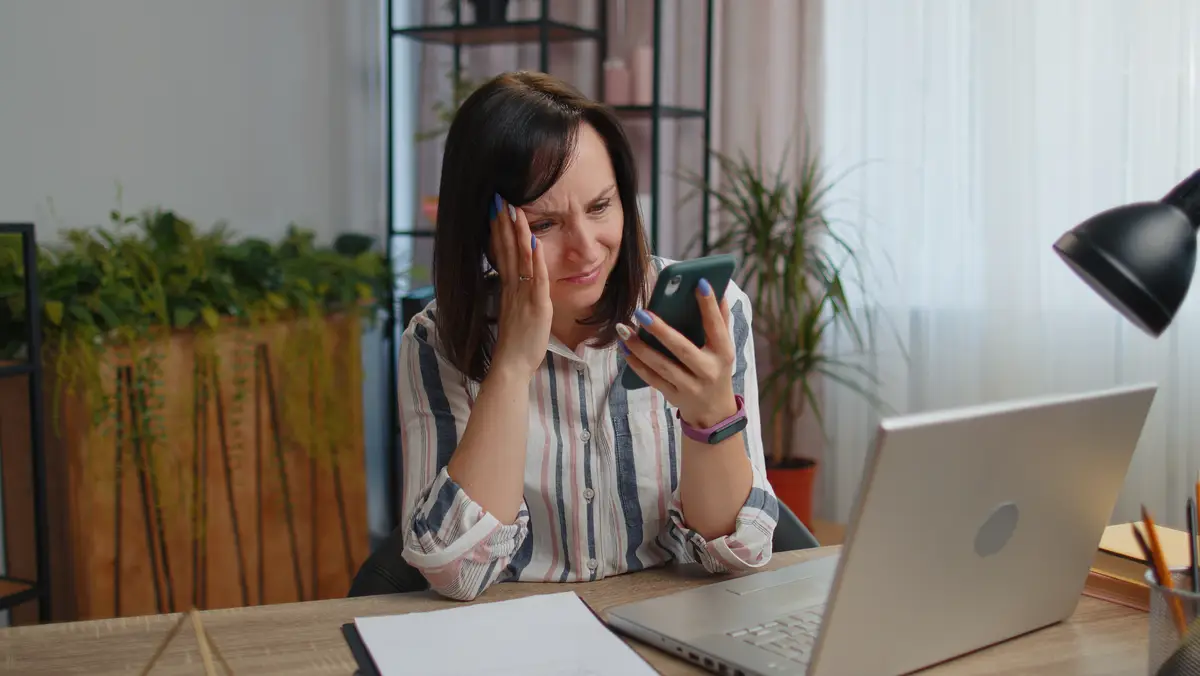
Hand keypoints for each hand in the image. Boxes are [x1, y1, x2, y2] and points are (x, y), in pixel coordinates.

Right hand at [488, 194, 552, 379]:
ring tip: (514, 210)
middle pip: (508, 249)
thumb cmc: (516, 344)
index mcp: (508, 289)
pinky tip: (535, 241)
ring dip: (518, 233)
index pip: (503, 253)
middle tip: (500, 200)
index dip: (499, 232)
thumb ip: (515, 297)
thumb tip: (515, 284)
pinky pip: (536, 278)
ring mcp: (523, 295)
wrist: (511, 365)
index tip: (496, 212)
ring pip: (521, 258)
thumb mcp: (514, 314)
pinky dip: (536, 258)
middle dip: (504, 223)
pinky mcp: (536, 305)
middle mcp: (513, 288)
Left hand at [618, 279, 738, 427]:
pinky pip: (651, 379)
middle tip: (641, 312)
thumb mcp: (724, 347)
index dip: (709, 305)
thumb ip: (721, 320)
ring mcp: (690, 386)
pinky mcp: (673, 396)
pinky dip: (636, 364)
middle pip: (682, 349)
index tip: (698, 282)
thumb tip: (719, 289)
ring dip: (640, 347)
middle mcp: (707, 370)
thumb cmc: (717, 369)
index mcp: (723, 353)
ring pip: (661, 366)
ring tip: (623, 329)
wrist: (714, 412)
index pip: (716, 326)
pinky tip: (623, 348)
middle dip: (661, 331)